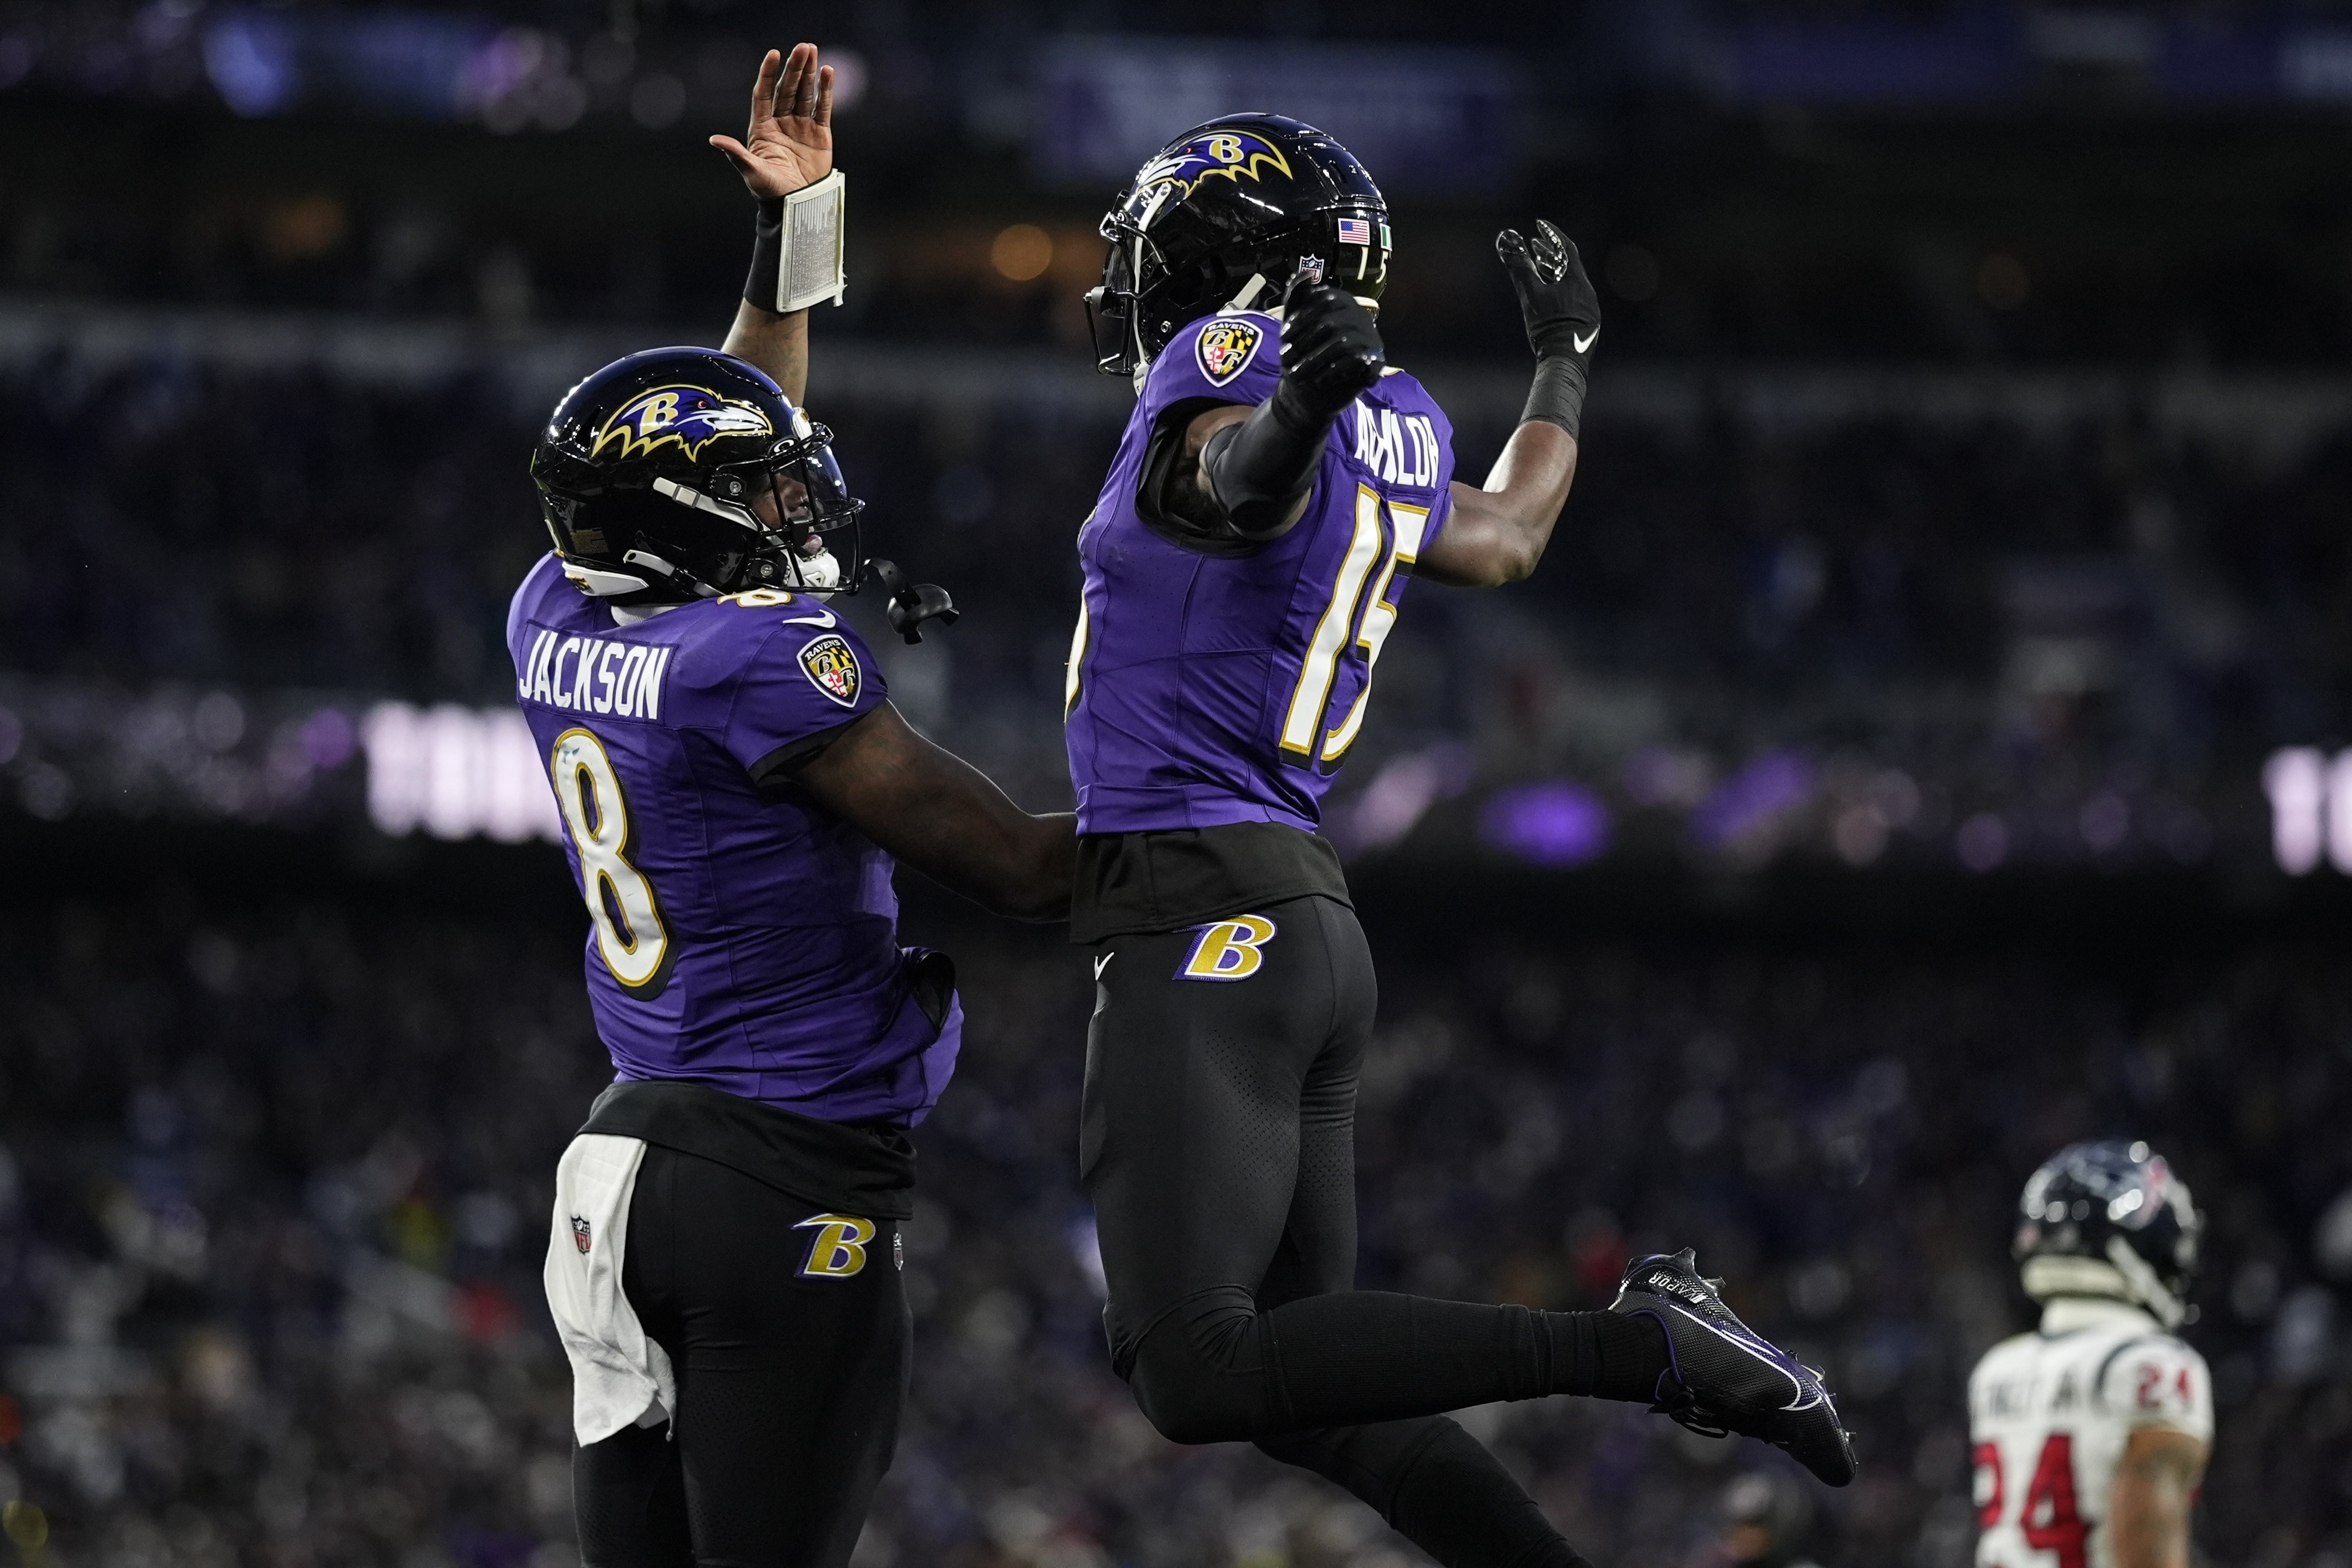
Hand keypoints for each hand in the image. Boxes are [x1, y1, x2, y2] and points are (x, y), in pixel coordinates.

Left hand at [709, 44, 833, 202]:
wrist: (797, 205)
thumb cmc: (770, 190)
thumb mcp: (752, 171)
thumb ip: (736, 154)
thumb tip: (714, 140)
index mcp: (762, 128)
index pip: (764, 94)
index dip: (768, 74)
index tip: (774, 54)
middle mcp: (781, 123)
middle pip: (786, 89)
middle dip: (793, 68)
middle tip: (802, 47)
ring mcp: (801, 127)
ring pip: (804, 93)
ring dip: (808, 72)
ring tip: (812, 51)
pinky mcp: (820, 134)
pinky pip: (823, 108)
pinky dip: (825, 91)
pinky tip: (827, 72)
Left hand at [1274, 270, 1383, 422]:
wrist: (1310, 394)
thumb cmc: (1301, 356)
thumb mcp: (1292, 326)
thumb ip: (1296, 298)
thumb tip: (1304, 272)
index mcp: (1342, 303)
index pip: (1325, 300)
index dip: (1302, 317)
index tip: (1284, 337)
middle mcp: (1361, 317)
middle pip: (1332, 324)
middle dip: (1304, 344)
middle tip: (1285, 361)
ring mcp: (1371, 339)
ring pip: (1343, 343)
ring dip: (1314, 361)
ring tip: (1297, 376)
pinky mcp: (1376, 363)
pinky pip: (1357, 362)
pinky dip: (1333, 372)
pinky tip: (1319, 381)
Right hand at [1496, 220, 1599, 364]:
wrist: (1565, 361)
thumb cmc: (1548, 327)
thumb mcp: (1530, 294)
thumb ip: (1519, 266)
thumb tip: (1507, 240)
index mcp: (1577, 281)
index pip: (1566, 248)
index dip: (1551, 234)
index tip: (1539, 225)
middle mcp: (1587, 292)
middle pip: (1568, 265)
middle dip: (1550, 254)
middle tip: (1533, 245)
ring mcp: (1588, 309)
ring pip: (1570, 283)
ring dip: (1553, 273)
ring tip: (1537, 267)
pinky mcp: (1586, 324)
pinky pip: (1572, 298)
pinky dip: (1558, 290)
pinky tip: (1547, 297)